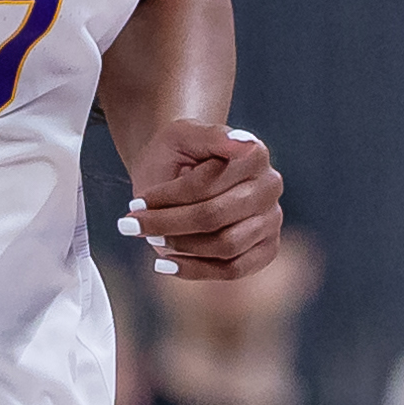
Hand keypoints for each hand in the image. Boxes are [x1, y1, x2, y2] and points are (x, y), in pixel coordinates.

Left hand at [119, 119, 282, 279]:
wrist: (179, 170)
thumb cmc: (178, 153)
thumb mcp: (182, 134)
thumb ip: (211, 135)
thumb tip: (243, 143)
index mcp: (254, 154)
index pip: (207, 184)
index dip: (168, 196)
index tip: (137, 203)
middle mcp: (269, 187)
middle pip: (214, 216)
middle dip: (167, 223)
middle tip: (132, 225)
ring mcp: (271, 220)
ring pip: (224, 246)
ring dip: (179, 245)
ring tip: (153, 236)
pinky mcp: (265, 249)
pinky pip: (233, 270)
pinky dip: (196, 270)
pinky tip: (167, 263)